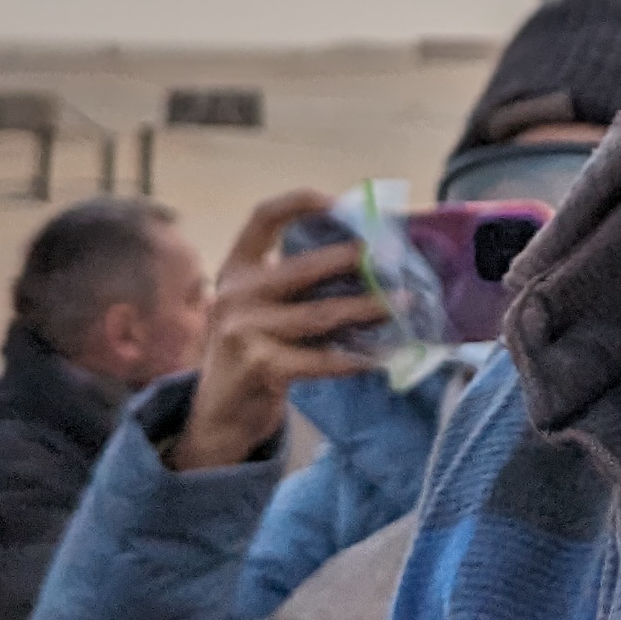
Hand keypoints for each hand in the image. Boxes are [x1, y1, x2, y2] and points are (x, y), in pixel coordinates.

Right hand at [169, 191, 383, 471]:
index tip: (343, 204)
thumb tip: (368, 260)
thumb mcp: (260, 309)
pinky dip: (355, 358)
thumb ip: (295, 284)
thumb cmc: (254, 352)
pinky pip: (321, 359)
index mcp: (237, 269)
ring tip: (402, 303)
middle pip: (303, 266)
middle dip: (352, 259)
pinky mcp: (260, 367)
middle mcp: (235, 294)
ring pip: (321, 314)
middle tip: (394, 258)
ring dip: (369, 309)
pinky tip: (381, 356)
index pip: (264, 217)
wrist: (218, 417)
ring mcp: (244, 330)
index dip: (302, 202)